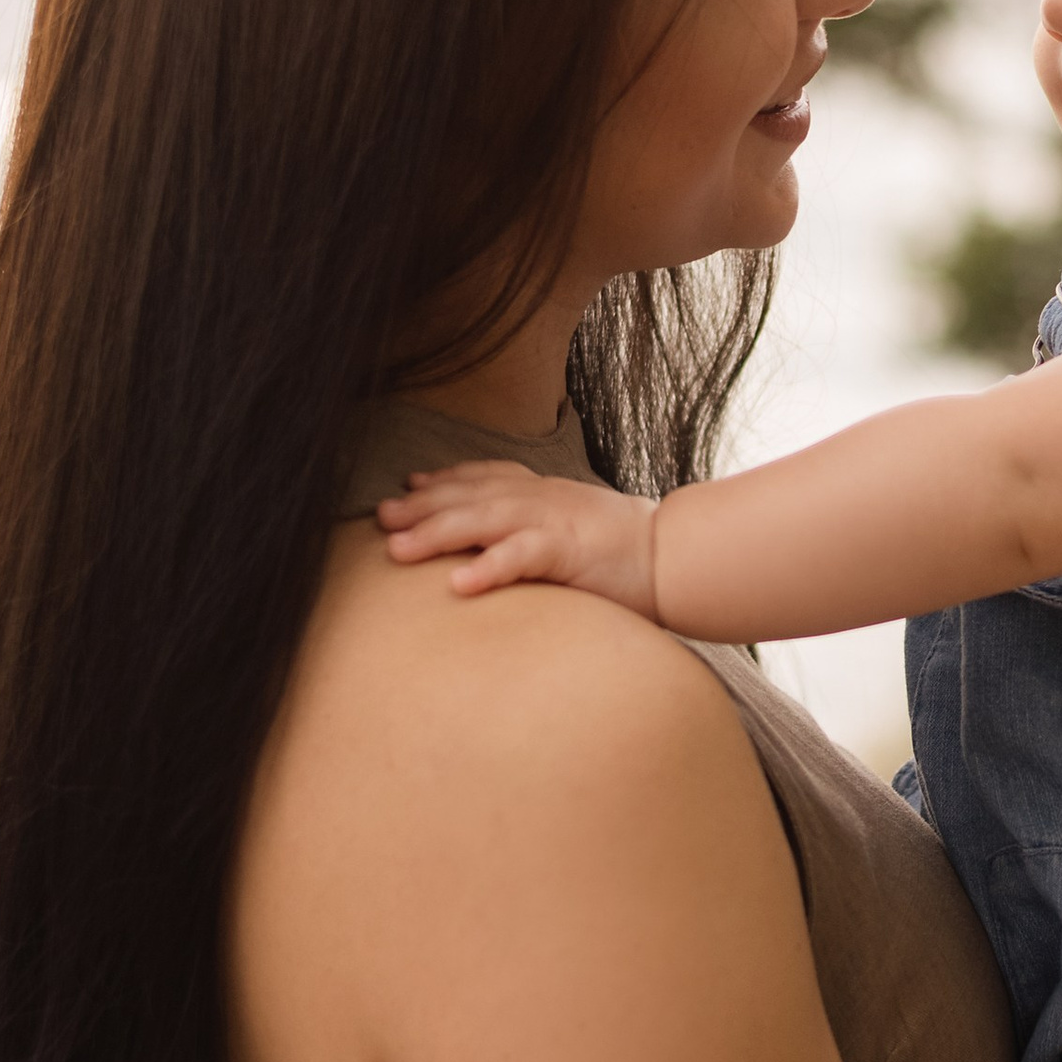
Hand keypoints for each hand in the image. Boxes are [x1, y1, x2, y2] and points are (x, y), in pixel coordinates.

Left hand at [378, 462, 662, 616]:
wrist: (680, 556)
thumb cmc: (628, 552)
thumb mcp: (575, 528)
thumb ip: (537, 529)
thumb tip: (502, 546)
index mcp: (544, 492)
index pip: (485, 477)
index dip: (444, 480)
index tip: (408, 486)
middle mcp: (542, 497)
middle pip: (470, 495)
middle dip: (422, 505)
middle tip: (380, 517)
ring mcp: (554, 520)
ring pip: (483, 519)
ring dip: (436, 532)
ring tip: (396, 549)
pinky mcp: (570, 550)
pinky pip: (522, 556)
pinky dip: (489, 567)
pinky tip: (458, 584)